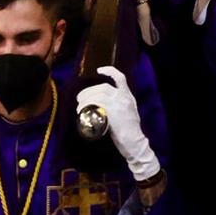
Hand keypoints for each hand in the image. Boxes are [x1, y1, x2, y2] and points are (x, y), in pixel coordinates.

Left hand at [76, 65, 160, 181]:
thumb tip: (102, 105)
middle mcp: (125, 97)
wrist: (135, 144)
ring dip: (86, 100)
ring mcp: (119, 104)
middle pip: (103, 87)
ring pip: (98, 95)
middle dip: (89, 91)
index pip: (121, 78)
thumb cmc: (129, 133)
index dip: (110, 71)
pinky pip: (97, 104)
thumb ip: (119, 107)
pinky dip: (87, 106)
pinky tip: (82, 111)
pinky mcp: (113, 112)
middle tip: (80, 99)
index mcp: (129, 97)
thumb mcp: (128, 114)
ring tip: (79, 108)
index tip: (99, 70)